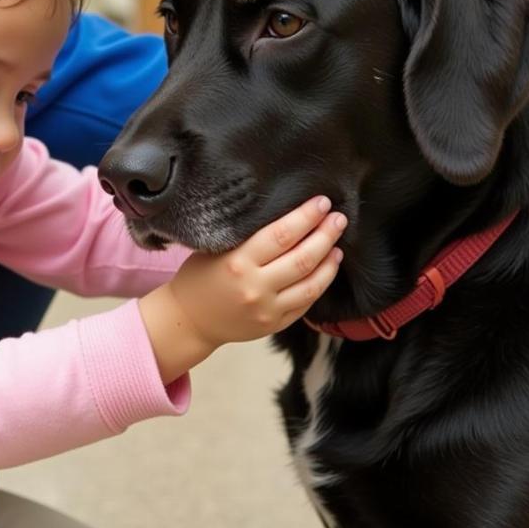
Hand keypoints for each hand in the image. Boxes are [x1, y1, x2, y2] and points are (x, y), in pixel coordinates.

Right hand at [140, 195, 345, 382]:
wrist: (189, 320)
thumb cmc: (199, 277)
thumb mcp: (216, 250)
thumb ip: (249, 238)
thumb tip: (289, 218)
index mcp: (237, 262)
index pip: (282, 234)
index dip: (306, 217)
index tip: (322, 203)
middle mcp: (254, 287)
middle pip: (302, 258)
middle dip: (325, 235)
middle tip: (339, 219)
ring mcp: (266, 309)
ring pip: (311, 284)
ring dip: (329, 262)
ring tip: (337, 245)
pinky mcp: (274, 325)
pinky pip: (305, 303)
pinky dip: (320, 284)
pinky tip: (326, 270)